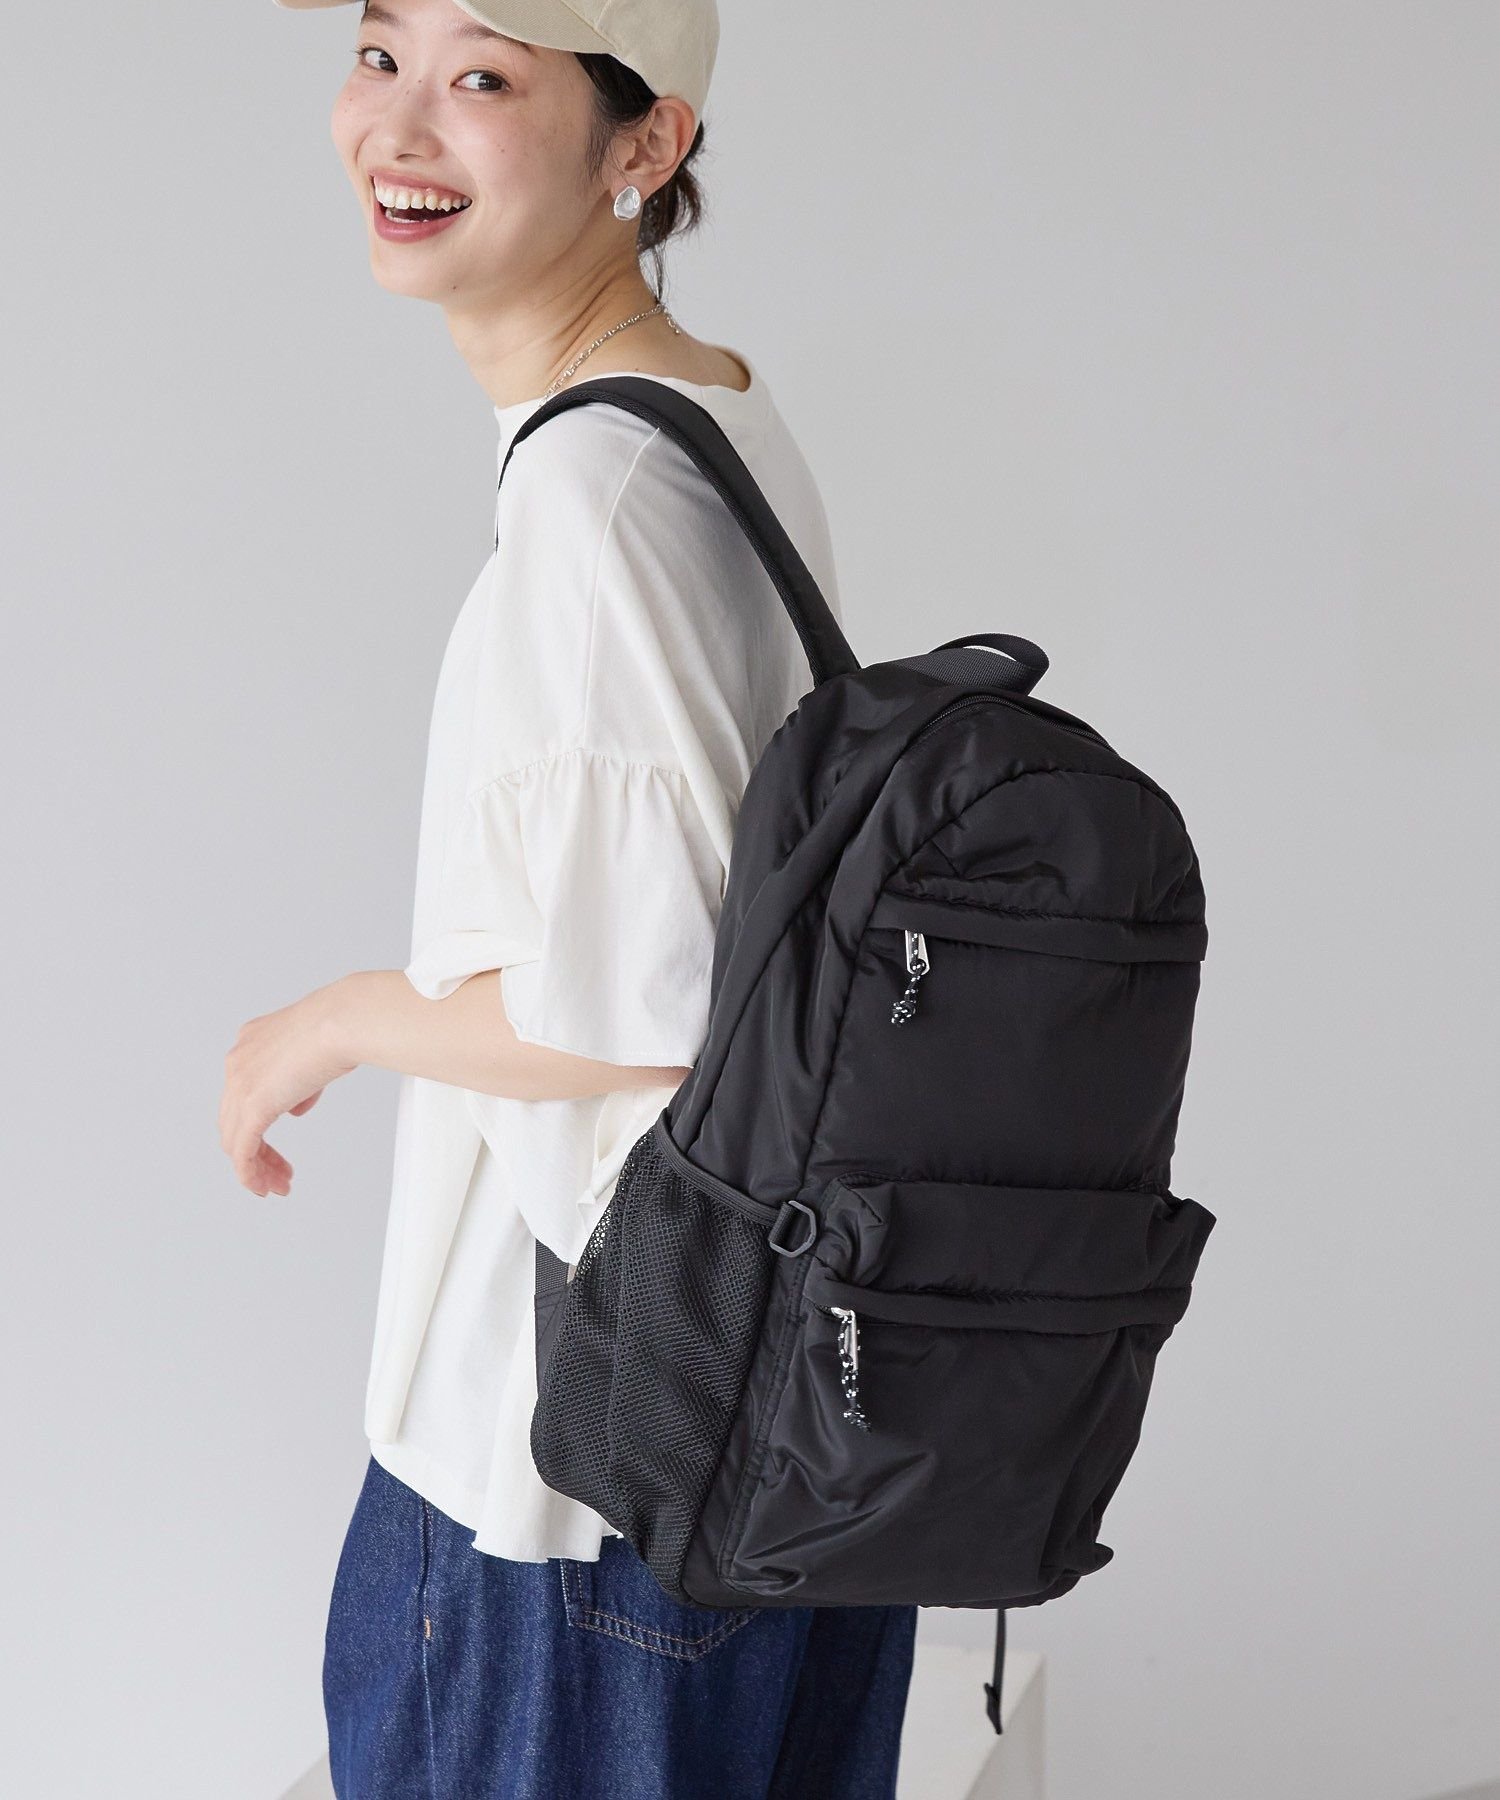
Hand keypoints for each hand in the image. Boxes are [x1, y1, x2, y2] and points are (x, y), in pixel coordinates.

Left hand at [220, 978, 357, 1196]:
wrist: (343, 1021)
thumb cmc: (344, 1026)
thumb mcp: (318, 1054)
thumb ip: (301, 1083)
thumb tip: (296, 1107)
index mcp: (252, 1042)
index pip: (243, 1094)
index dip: (258, 1123)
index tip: (275, 1143)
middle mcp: (238, 1062)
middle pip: (233, 1120)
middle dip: (256, 1151)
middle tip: (277, 1173)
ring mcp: (240, 1084)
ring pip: (234, 1139)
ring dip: (255, 1167)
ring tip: (275, 1185)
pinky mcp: (251, 1107)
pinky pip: (242, 1151)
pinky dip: (250, 1173)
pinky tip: (264, 1186)